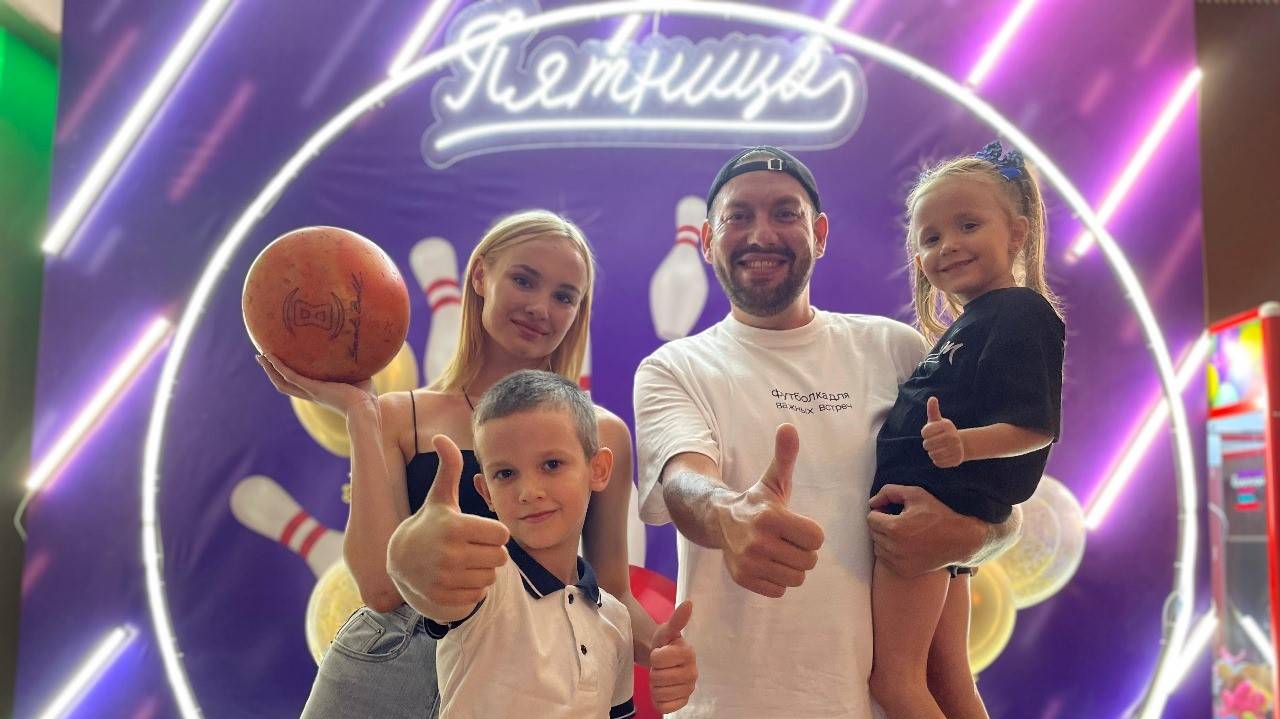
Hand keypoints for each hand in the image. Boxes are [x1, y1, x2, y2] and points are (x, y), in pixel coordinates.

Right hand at [255, 352, 374, 416]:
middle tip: (262, 359)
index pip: (299, 386)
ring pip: (282, 381)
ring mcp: (310, 392)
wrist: (367, 410)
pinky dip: (278, 366)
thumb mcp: (359, 378)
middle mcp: (312, 394)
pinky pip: (290, 376)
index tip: (282, 366)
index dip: (288, 376)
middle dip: (272, 372)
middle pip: (284, 384)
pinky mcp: (312, 388)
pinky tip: (270, 356)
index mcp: (320, 394)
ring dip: (270, 369)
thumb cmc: (368, 399)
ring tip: (260, 356)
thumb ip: (357, 367)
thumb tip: (363, 349)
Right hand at [390, 435, 509, 607]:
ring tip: (461, 563)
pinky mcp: (444, 600)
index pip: (502, 535)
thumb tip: (440, 436)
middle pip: (500, 559)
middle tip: (470, 548)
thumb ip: (449, 469)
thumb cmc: (429, 525)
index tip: (477, 531)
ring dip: (480, 572)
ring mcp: (446, 580)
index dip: (493, 533)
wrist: (398, 561)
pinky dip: (469, 592)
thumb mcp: (440, 498)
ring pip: (490, 579)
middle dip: (489, 553)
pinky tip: (454, 580)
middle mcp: (450, 555)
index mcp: (455, 528)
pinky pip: (477, 597)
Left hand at [648, 600, 696, 713]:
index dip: (654, 656)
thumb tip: (688, 604)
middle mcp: (693, 672)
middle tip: (659, 666)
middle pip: (658, 677)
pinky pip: (665, 706)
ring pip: (660, 692)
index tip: (660, 652)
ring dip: (655, 685)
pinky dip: (659, 700)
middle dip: (653, 671)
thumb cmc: (664, 644)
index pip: (658, 659)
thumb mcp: (666, 630)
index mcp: (689, 653)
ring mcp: (689, 688)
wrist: (663, 660)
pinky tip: (663, 690)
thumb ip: (677, 620)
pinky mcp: (683, 701)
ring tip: (660, 676)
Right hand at [717, 424, 824, 597]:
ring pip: (796, 578)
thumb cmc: (756, 502)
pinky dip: (777, 580)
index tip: (796, 526)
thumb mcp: (773, 479)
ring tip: (778, 552)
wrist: (719, 521)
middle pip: (808, 560)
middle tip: (786, 539)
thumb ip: (785, 455)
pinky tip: (767, 564)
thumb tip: (789, 426)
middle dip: (802, 551)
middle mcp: (758, 541)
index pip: (816, 538)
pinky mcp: (743, 579)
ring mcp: (749, 562)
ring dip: (792, 567)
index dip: (810, 533)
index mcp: (771, 517)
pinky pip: (779, 590)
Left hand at [867, 484, 986, 576]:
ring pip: (877, 547)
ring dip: (885, 539)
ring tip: (903, 532)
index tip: (892, 510)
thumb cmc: (937, 514)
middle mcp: (895, 547)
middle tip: (899, 520)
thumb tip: (871, 503)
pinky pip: (885, 560)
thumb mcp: (915, 494)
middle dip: (882, 524)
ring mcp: (899, 562)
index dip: (880, 512)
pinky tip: (905, 545)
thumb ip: (889, 492)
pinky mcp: (904, 571)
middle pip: (873, 533)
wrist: (959, 540)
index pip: (871, 518)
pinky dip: (890, 552)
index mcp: (895, 528)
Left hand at [921, 396, 963, 467]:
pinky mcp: (956, 460)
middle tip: (934, 442)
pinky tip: (943, 455)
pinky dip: (937, 461)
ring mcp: (956, 449)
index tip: (930, 433)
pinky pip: (938, 463)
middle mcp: (953, 436)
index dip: (925, 434)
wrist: (960, 445)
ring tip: (938, 449)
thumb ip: (933, 410)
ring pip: (932, 454)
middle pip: (926, 445)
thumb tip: (932, 398)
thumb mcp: (937, 420)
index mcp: (946, 425)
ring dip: (932, 453)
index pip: (924, 432)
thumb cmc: (942, 431)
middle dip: (927, 444)